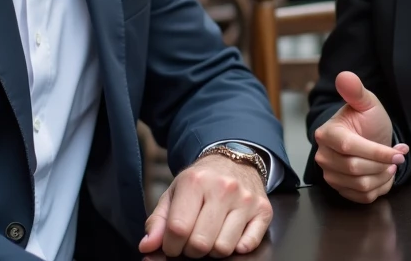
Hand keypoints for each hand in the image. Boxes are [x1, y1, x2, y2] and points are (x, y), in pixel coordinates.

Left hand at [139, 153, 271, 257]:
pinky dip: (237, 247)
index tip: (172, 243)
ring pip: (223, 248)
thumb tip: (147, 246)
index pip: (178, 229)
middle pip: (200, 243)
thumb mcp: (174, 193)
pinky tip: (229, 234)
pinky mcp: (263, 210)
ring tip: (209, 236)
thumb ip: (158, 221)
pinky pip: (248, 245)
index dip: (170, 245)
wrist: (234, 160)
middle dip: (190, 250)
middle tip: (190, 241)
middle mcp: (223, 188)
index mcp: (195, 181)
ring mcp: (246, 200)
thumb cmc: (200, 181)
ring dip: (213, 250)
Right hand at [312, 71, 408, 202]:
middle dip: (383, 165)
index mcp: (327, 133)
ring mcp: (330, 174)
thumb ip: (356, 91)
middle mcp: (323, 155)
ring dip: (383, 177)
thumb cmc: (368, 121)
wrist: (368, 138)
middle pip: (356, 169)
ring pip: (361, 185)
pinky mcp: (339, 189)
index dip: (377, 152)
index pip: (351, 148)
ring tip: (390, 165)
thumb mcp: (367, 103)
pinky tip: (383, 174)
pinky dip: (379, 188)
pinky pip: (362, 197)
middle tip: (396, 157)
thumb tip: (344, 76)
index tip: (400, 152)